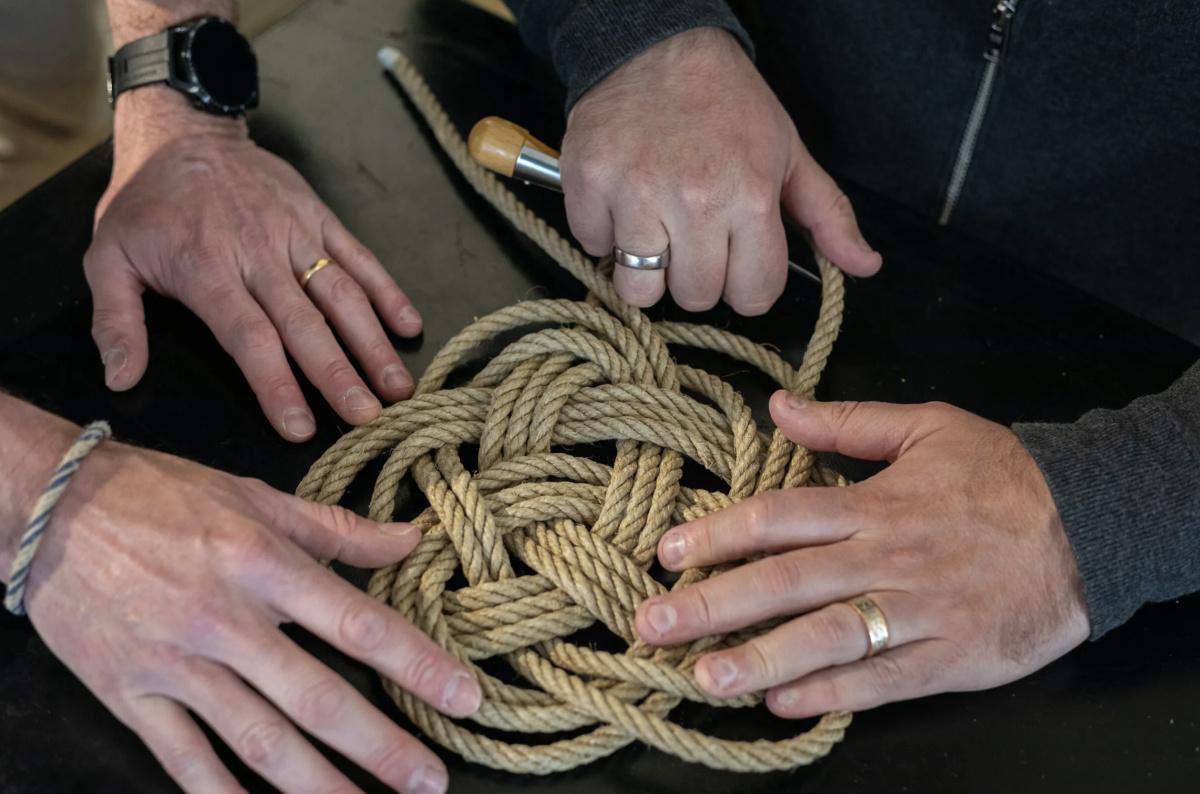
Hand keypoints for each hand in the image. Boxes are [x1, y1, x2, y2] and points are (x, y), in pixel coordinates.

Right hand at [23, 438, 476, 793]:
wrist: (52, 506)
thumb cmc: (163, 495)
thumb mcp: (257, 496)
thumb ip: (338, 529)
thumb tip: (410, 540)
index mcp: (264, 563)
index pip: (357, 622)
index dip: (416, 664)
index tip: (463, 696)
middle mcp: (226, 618)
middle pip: (315, 695)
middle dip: (378, 745)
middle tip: (430, 781)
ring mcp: (177, 662)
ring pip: (256, 739)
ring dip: (315, 784)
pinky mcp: (131, 693)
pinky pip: (183, 757)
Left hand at [85, 87, 421, 440]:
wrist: (184, 132)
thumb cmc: (146, 204)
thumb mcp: (106, 258)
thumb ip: (115, 322)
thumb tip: (120, 379)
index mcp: (207, 270)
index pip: (250, 338)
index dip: (277, 383)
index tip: (301, 427)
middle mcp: (259, 255)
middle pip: (306, 325)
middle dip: (339, 375)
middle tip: (368, 418)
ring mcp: (297, 234)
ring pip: (342, 295)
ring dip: (373, 343)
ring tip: (398, 387)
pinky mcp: (320, 217)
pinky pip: (360, 257)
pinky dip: (387, 290)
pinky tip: (410, 325)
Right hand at [561, 26, 880, 314]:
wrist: (659, 46)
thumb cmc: (728, 103)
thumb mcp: (790, 154)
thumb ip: (828, 216)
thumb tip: (865, 266)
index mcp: (751, 197)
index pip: (752, 296)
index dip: (745, 282)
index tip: (734, 258)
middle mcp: (694, 201)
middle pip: (695, 298)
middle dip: (696, 275)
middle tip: (692, 236)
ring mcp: (635, 193)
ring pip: (639, 291)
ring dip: (646, 268)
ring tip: (654, 229)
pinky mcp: (589, 182)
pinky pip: (594, 248)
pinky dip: (604, 233)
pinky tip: (622, 202)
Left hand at [634, 393, 1089, 716]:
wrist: (1089, 527)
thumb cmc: (1003, 476)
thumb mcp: (930, 428)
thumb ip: (848, 421)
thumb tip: (778, 404)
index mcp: (875, 502)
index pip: (781, 517)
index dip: (720, 533)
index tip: (669, 552)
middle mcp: (886, 557)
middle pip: (788, 581)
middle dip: (715, 604)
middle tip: (653, 624)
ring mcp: (917, 611)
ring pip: (829, 636)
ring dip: (762, 658)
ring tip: (704, 676)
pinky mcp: (948, 658)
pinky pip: (883, 681)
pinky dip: (834, 693)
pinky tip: (783, 704)